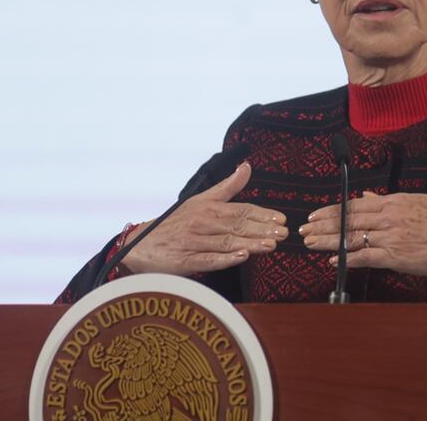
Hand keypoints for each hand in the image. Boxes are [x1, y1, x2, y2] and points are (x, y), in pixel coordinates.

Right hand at [122, 162, 286, 275]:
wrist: (142, 244)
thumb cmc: (177, 222)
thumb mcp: (201, 199)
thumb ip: (228, 186)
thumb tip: (247, 166)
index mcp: (209, 208)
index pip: (241, 210)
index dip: (262, 214)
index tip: (282, 218)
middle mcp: (203, 223)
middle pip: (237, 226)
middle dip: (262, 229)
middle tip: (283, 232)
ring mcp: (194, 242)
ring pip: (227, 242)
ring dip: (250, 243)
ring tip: (270, 244)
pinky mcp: (186, 260)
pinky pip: (208, 259)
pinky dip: (225, 259)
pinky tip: (241, 257)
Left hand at [299, 191, 426, 276]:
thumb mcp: (419, 201)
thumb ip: (390, 200)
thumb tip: (367, 195)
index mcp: (393, 202)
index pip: (353, 204)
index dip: (331, 210)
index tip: (316, 215)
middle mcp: (389, 218)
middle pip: (347, 221)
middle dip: (322, 226)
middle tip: (304, 230)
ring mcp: (392, 237)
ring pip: (352, 238)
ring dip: (328, 242)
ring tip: (311, 243)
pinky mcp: (397, 257)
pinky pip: (366, 257)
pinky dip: (348, 259)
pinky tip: (334, 261)